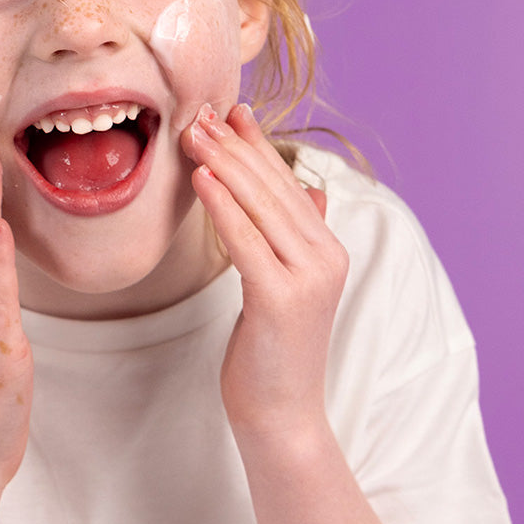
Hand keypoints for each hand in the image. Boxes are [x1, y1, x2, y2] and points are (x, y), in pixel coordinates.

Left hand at [181, 103, 347, 438]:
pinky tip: (202, 179)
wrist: (280, 412)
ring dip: (225, 165)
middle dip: (235, 146)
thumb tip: (313, 191)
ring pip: (260, 207)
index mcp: (327, 250)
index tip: (230, 110)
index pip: (286, 184)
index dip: (257, 145)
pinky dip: (223, 207)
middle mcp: (326, 258)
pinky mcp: (281, 298)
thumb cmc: (273, 349)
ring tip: (195, 133)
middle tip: (202, 112)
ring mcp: (308, 278)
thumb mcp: (289, 284)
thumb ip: (301, 235)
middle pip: (273, 188)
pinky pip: (246, 241)